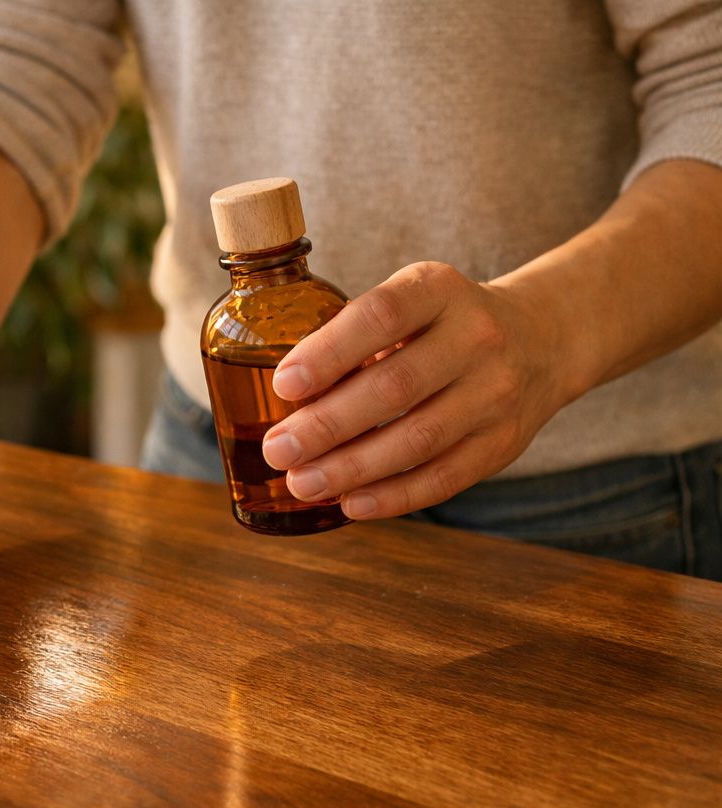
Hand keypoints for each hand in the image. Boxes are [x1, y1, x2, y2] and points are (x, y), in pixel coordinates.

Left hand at [259, 261, 574, 519]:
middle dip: (328, 425)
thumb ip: (355, 335)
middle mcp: (476, 337)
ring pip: (419, 438)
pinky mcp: (503, 442)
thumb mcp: (409, 300)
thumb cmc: (443, 324)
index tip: (283, 385)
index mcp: (439, 289)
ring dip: (353, 468)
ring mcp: (496, 392)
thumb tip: (281, 398)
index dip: (329, 353)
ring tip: (303, 481)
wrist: (543, 338)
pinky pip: (445, 476)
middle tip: (277, 449)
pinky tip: (352, 504)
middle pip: (395, 387)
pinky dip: (394, 496)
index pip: (381, 317)